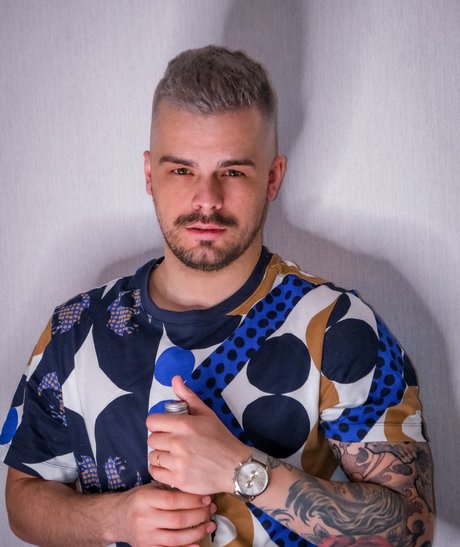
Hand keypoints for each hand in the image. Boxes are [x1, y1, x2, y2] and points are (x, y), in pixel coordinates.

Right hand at [111, 482, 215, 546]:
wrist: (117, 518)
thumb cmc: (138, 499)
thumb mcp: (150, 488)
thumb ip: (169, 490)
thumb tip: (196, 492)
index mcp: (145, 499)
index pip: (173, 500)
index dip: (192, 500)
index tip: (207, 498)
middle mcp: (144, 518)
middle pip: (177, 520)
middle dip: (198, 515)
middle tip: (211, 510)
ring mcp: (145, 536)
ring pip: (176, 538)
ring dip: (197, 532)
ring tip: (210, 525)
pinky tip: (198, 544)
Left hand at [146, 375, 250, 494]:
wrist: (236, 467)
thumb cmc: (221, 438)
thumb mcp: (207, 414)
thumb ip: (188, 397)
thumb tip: (175, 379)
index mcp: (184, 425)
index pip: (152, 422)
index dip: (157, 424)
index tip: (166, 428)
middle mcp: (178, 443)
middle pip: (151, 439)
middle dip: (160, 439)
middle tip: (172, 442)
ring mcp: (178, 463)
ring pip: (153, 457)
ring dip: (160, 455)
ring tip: (173, 455)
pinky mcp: (178, 480)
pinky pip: (155, 473)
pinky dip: (160, 470)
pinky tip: (171, 466)